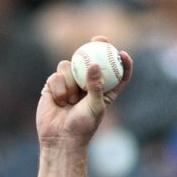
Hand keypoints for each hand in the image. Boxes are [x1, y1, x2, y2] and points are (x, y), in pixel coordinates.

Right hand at [36, 35, 131, 150]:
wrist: (60, 138)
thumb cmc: (82, 126)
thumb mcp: (95, 106)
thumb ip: (96, 85)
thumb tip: (94, 64)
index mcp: (104, 92)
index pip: (116, 74)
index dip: (121, 62)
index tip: (122, 53)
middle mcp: (87, 85)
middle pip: (91, 60)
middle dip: (96, 46)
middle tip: (99, 39)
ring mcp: (69, 83)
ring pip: (69, 65)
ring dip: (70, 80)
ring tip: (71, 100)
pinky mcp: (53, 85)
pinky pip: (56, 75)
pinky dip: (59, 87)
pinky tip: (59, 101)